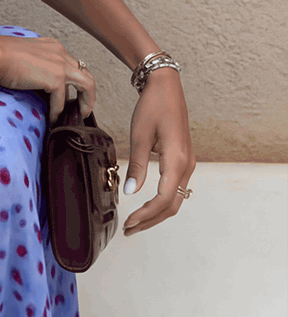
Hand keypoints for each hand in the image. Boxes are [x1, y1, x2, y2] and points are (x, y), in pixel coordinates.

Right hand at [0, 34, 96, 122]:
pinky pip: (62, 101)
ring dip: (85, 102)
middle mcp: (60, 53)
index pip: (71, 64)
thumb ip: (35, 66)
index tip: (70, 94)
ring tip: (79, 115)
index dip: (73, 81)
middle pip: (85, 73)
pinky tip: (52, 119)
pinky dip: (57, 112)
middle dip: (87, 93)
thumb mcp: (23, 57)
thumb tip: (37, 82)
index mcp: (52, 46)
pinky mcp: (55, 79)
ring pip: (87, 85)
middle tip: (82, 107)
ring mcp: (60, 65)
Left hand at [123, 69, 195, 235]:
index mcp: (177, 160)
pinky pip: (175, 189)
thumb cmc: (153, 106)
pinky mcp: (183, 161)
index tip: (129, 222)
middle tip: (129, 229)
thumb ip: (137, 165)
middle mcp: (187, 165)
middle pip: (172, 205)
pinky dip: (162, 202)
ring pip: (175, 199)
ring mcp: (188, 164)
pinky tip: (147, 206)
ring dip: (156, 213)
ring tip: (136, 222)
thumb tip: (130, 192)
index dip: (146, 214)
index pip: (163, 199)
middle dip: (151, 220)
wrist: (166, 87)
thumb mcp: (140, 135)